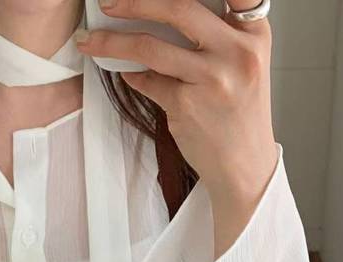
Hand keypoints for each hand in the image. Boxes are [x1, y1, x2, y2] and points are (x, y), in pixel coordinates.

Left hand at [76, 0, 278, 207]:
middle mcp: (237, 51)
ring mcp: (211, 79)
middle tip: (108, 4)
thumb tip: (161, 12)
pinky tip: (126, 74)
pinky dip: (131, 76)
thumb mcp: (243, 64)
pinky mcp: (187, 106)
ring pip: (150, 47)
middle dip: (136, 2)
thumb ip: (217, 35)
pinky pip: (147, 81)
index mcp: (253, 34)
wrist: (244, 165)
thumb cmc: (238, 114)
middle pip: (178, 9)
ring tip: (90, 41)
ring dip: (112, 42)